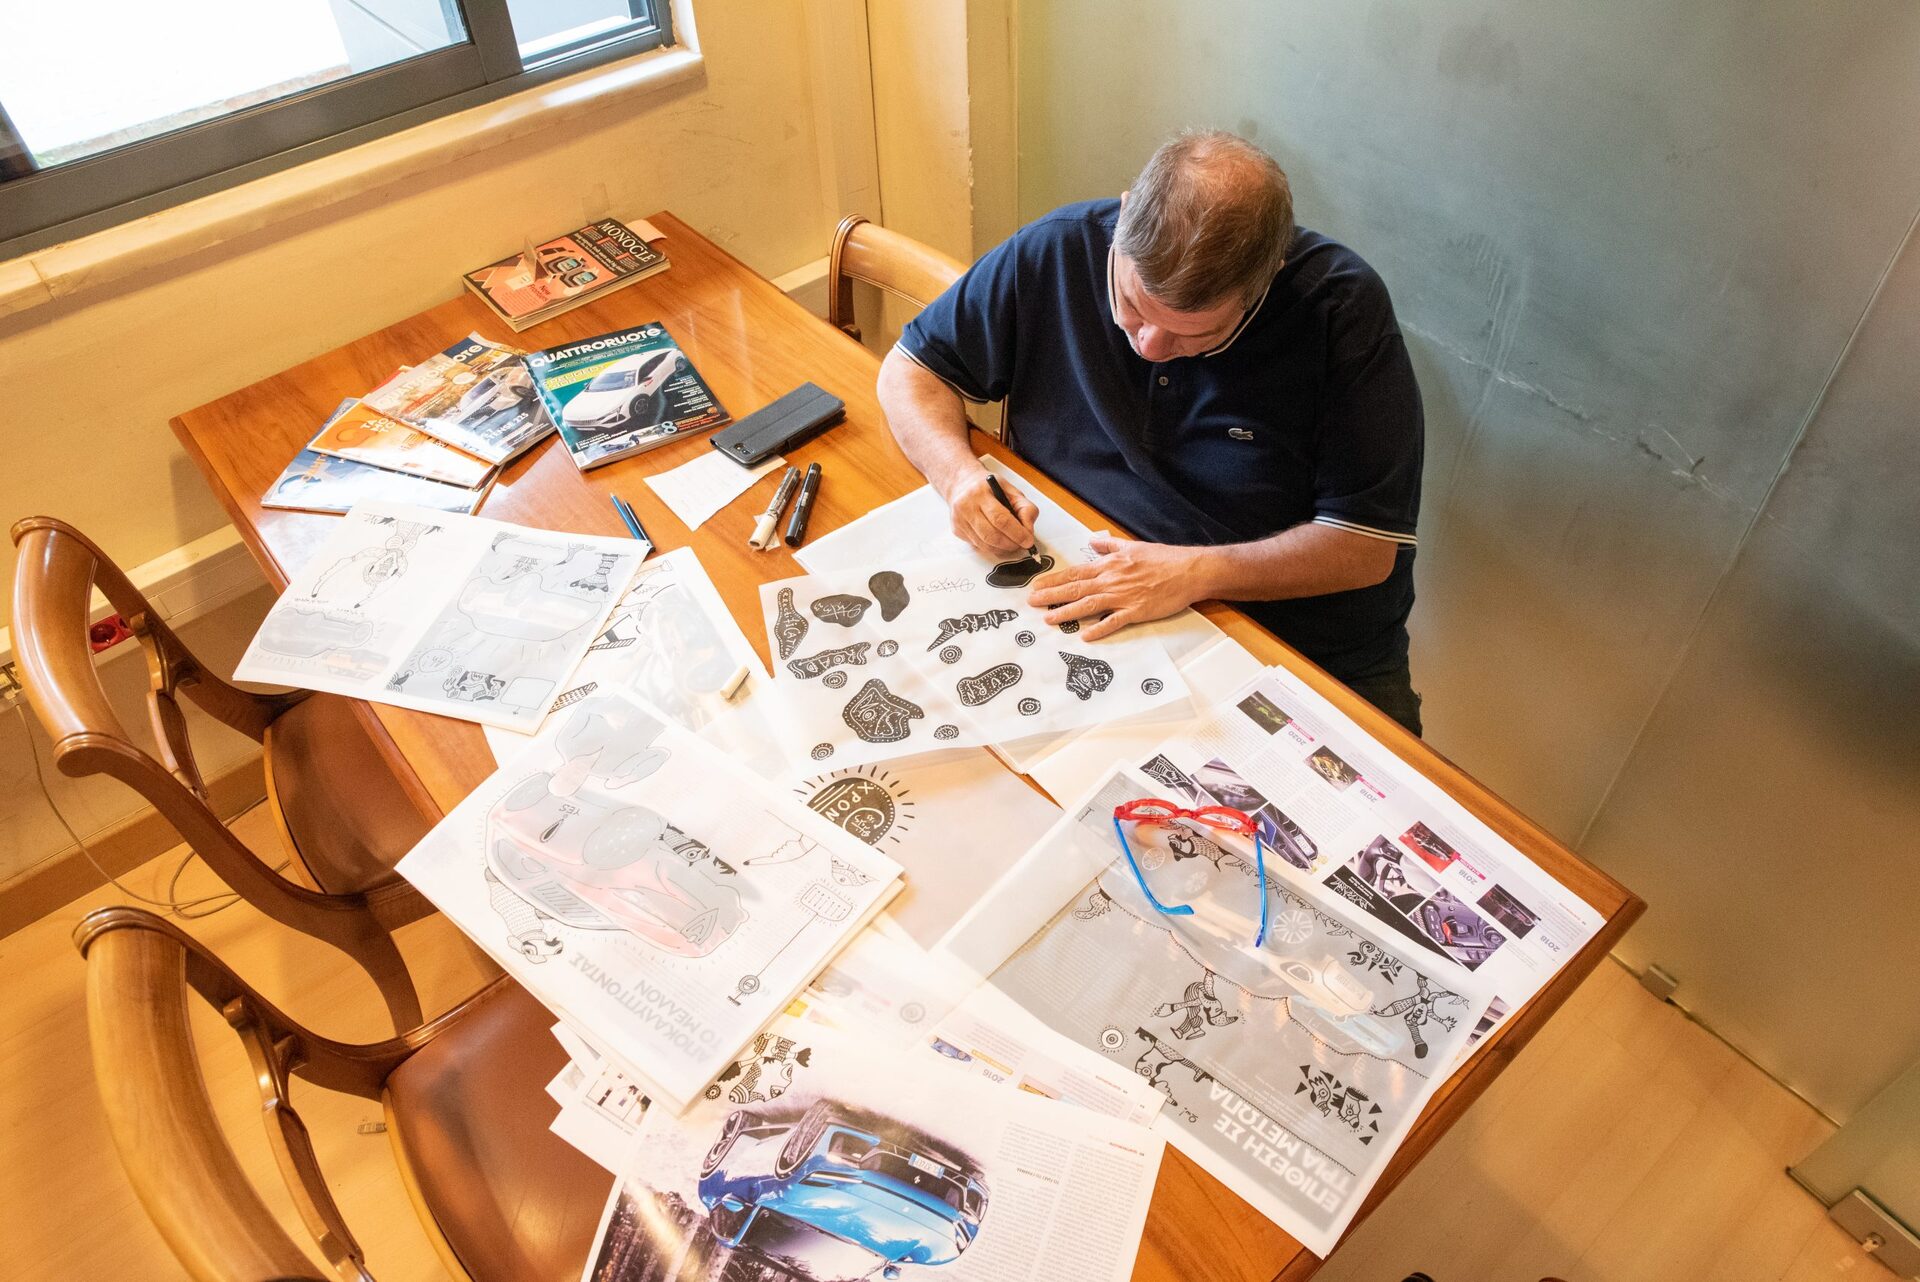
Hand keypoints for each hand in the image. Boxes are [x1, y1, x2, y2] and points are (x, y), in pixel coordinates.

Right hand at [941, 468, 1039, 555]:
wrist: (962, 484)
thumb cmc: (988, 487)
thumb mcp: (1011, 490)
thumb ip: (1025, 508)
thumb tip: (1028, 530)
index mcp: (980, 493)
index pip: (1000, 519)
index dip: (1017, 533)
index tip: (1028, 540)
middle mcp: (966, 507)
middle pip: (991, 536)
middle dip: (1011, 544)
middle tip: (1021, 544)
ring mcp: (960, 520)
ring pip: (985, 545)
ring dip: (1002, 548)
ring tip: (1012, 543)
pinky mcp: (958, 531)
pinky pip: (978, 546)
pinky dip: (992, 547)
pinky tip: (998, 540)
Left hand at [1027, 536, 1206, 640]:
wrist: (1189, 570)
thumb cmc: (1163, 558)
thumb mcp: (1133, 546)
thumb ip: (1110, 547)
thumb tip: (1093, 542)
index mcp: (1110, 565)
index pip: (1075, 572)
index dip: (1053, 579)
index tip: (1036, 585)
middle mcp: (1112, 580)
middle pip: (1076, 588)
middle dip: (1051, 595)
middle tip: (1031, 602)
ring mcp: (1123, 597)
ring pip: (1089, 605)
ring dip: (1067, 612)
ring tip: (1048, 619)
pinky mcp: (1137, 611)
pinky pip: (1114, 622)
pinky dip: (1099, 629)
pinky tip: (1085, 635)